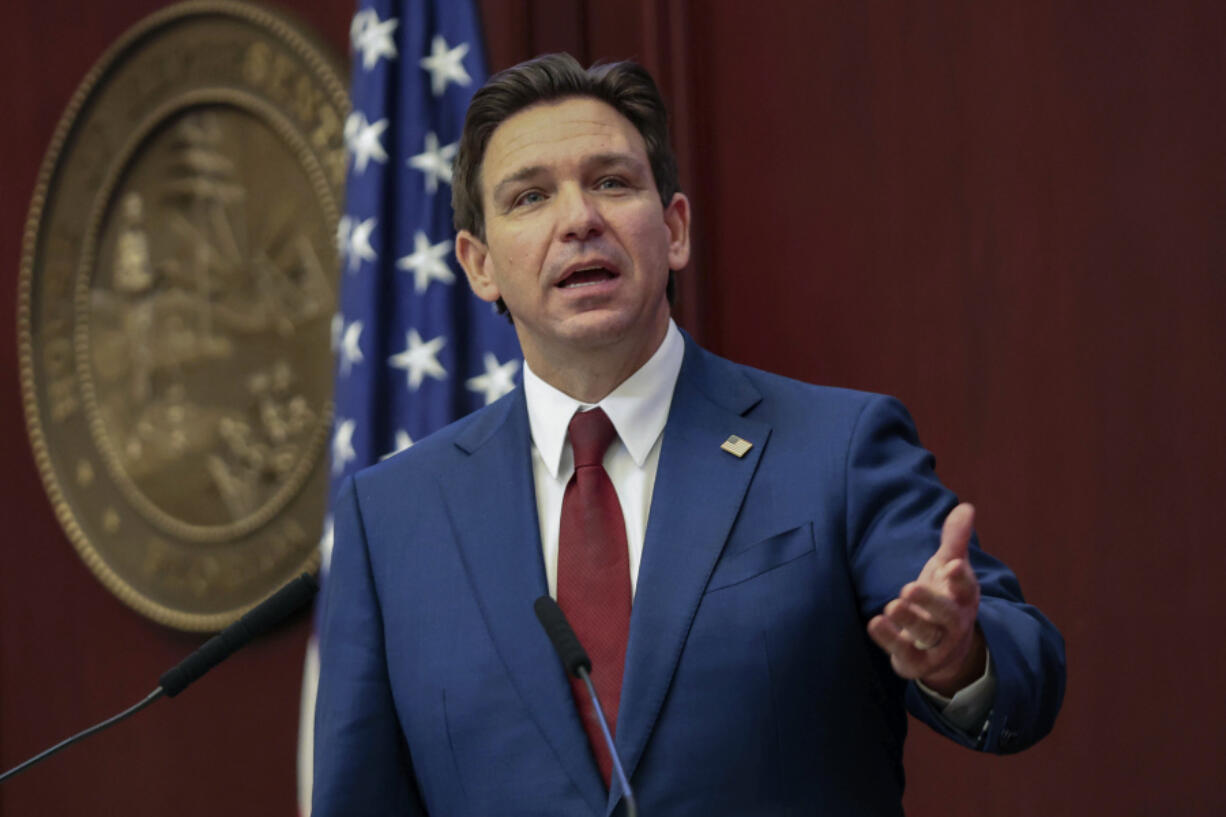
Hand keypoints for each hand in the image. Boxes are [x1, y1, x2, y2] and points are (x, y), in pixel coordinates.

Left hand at [866, 503, 985, 696]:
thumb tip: (966, 506)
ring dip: (909, 621)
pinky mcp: (916, 660)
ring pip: (925, 635)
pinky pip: (904, 652)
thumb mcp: (949, 567)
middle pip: (947, 615)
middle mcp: (954, 623)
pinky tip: (875, 623)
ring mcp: (937, 645)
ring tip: (892, 605)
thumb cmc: (945, 597)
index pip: (966, 589)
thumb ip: (955, 540)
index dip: (961, 578)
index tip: (953, 564)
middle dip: (930, 602)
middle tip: (909, 587)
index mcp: (964, 598)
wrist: (947, 649)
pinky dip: (889, 639)